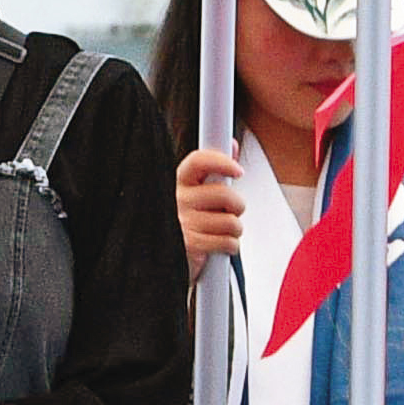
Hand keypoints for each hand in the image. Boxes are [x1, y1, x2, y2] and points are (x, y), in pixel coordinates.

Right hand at [173, 141, 247, 270]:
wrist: (166, 260)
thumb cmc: (187, 224)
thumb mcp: (198, 193)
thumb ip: (216, 169)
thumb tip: (231, 144)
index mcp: (179, 183)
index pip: (198, 161)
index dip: (221, 162)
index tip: (237, 170)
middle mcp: (177, 200)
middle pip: (224, 193)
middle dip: (236, 206)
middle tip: (229, 212)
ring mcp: (182, 222)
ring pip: (231, 221)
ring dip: (233, 231)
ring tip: (220, 232)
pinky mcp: (190, 244)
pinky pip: (228, 242)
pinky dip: (230, 247)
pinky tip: (218, 246)